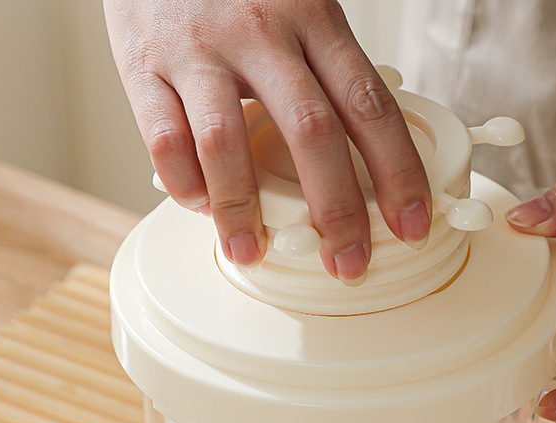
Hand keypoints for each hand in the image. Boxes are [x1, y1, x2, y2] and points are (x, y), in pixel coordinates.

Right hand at [103, 0, 430, 283]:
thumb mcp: (299, 12)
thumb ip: (326, 78)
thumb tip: (362, 166)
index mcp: (314, 18)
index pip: (369, 105)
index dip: (398, 174)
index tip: (412, 226)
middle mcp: (261, 31)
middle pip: (312, 131)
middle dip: (337, 210)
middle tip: (348, 264)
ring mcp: (199, 48)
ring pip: (228, 142)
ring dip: (243, 211)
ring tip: (251, 253)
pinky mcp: (143, 64)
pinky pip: (165, 139)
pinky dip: (186, 185)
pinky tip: (202, 207)